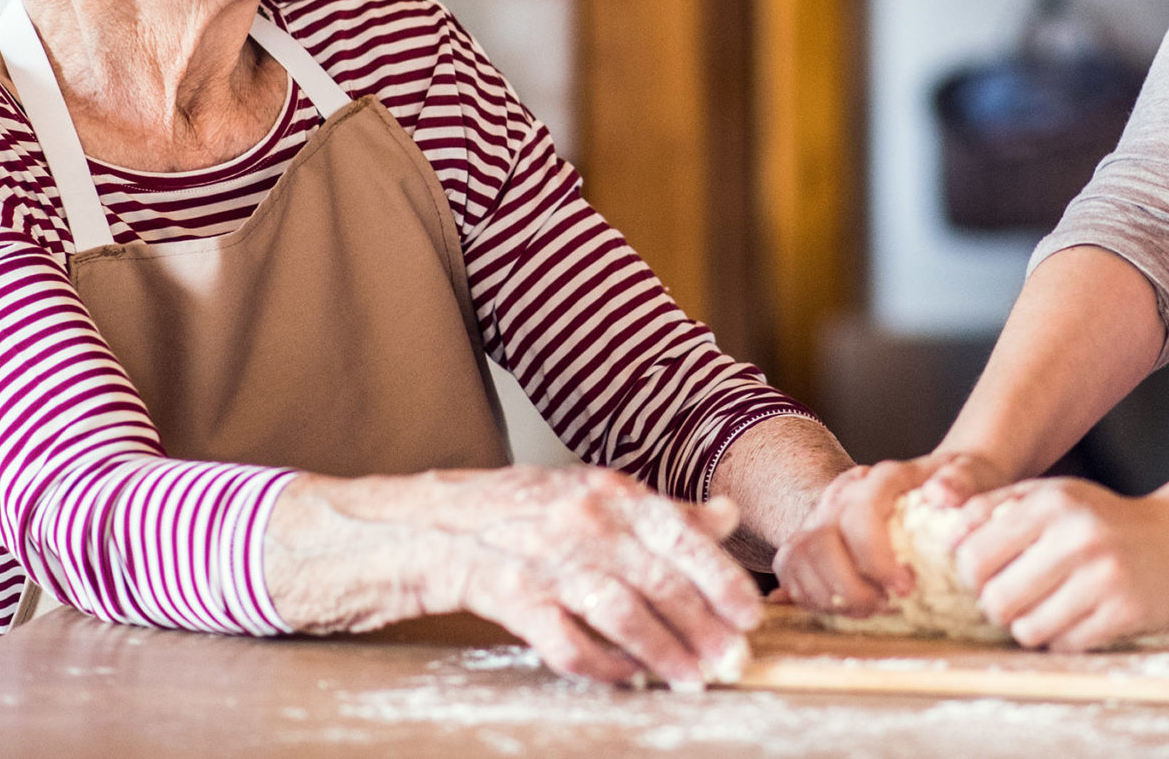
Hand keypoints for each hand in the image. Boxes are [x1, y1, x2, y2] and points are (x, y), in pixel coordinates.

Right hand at [264, 466, 761, 686]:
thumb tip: (725, 514)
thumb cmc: (513, 512)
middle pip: (656, 577)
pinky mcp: (506, 593)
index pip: (678, 531)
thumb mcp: (588, 496)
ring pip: (619, 610)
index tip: (751, 613)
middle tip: (731, 662)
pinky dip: (602, 665)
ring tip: (692, 680)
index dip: (719, 576)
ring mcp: (541, 555)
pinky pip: (566, 640)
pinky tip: (627, 680)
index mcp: (606, 489)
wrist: (416, 525)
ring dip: (662, 651)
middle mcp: (578, 516)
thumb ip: (659, 510)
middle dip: (701, 625)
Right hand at [770, 450, 1006, 618]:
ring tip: (869, 610)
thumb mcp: (970, 475)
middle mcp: (841, 494)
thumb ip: (961, 481)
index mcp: (879, 479)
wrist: (933, 485)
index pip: (860, 515)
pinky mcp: (807, 539)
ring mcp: (820, 516)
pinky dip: (811, 597)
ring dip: (830, 596)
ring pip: (799, 557)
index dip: (876, 557)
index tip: (905, 588)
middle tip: (886, 607)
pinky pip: (789, 570)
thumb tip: (941, 494)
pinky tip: (845, 609)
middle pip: (821, 542)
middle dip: (850, 587)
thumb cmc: (953, 486)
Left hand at [952, 477, 1168, 652]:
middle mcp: (1078, 537)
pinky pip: (1065, 645)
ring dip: (1027, 627)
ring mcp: (1104, 578)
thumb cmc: (1099, 519)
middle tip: (1007, 601)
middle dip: (994, 607)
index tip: (980, 577)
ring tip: (1040, 609)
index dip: (967, 575)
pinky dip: (1060, 638)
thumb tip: (945, 539)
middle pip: (997, 600)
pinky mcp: (1125, 613)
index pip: (975, 555)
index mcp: (1052, 504)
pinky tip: (1072, 618)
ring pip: (1028, 630)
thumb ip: (995, 507)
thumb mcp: (1051, 495)